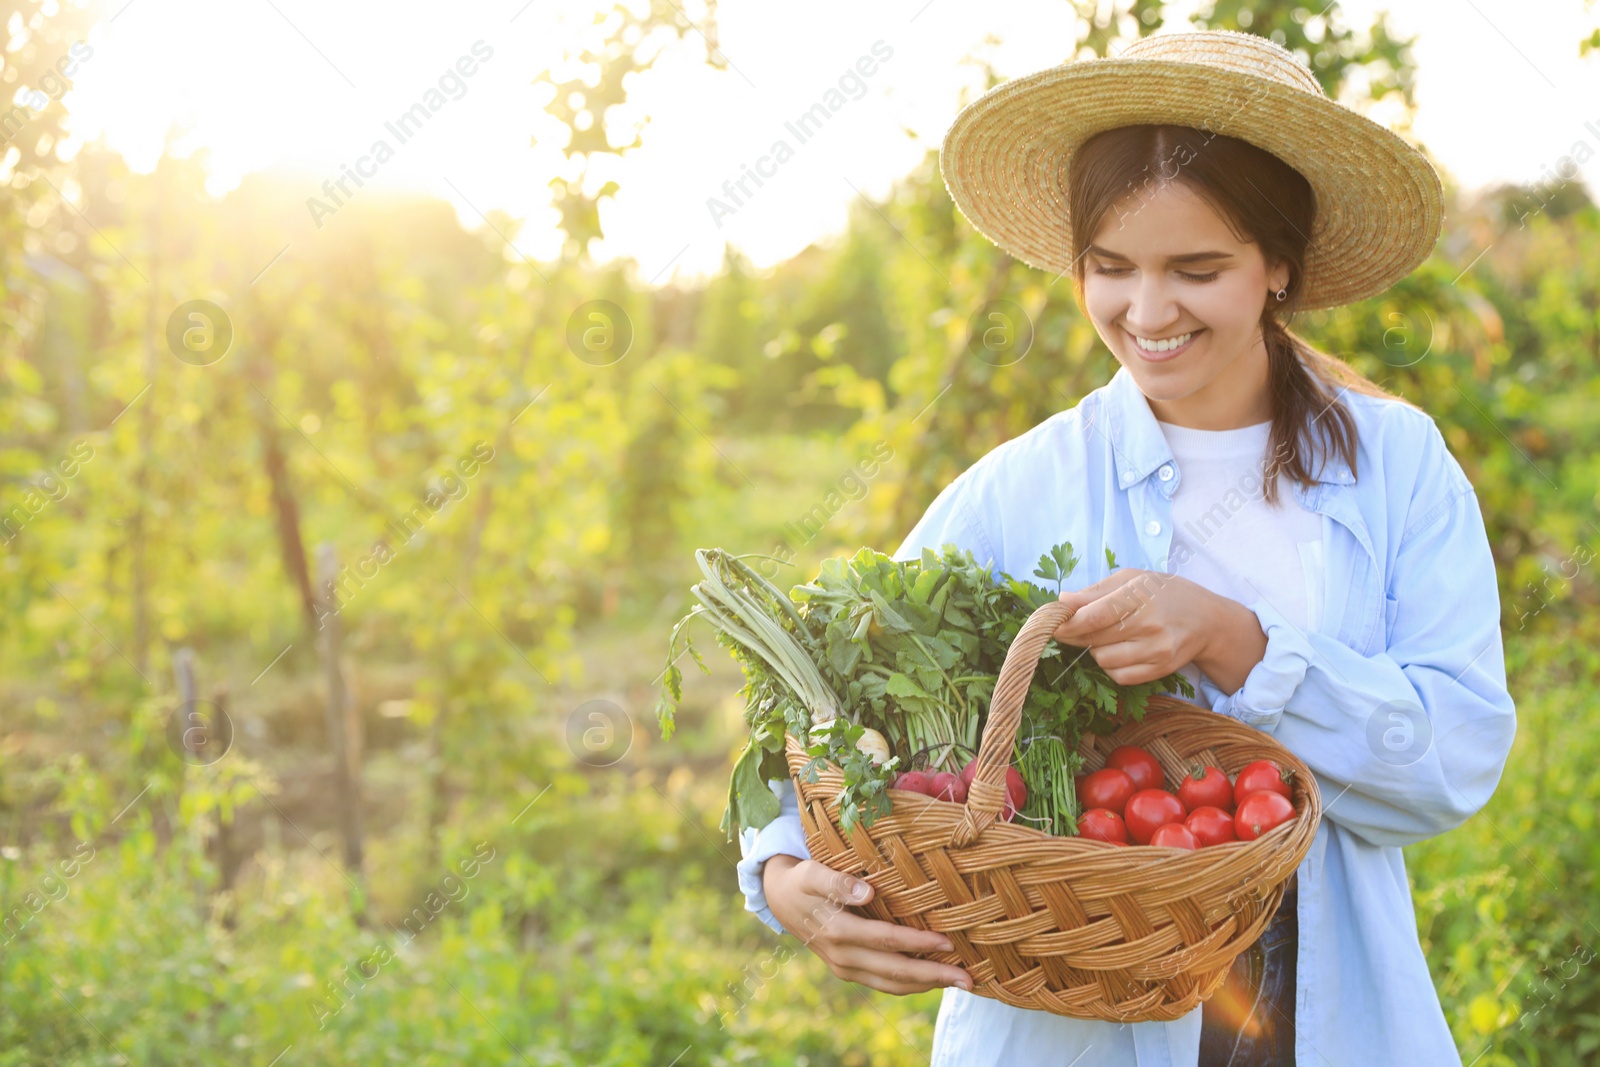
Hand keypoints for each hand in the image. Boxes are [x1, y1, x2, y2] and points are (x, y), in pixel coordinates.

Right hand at [762, 855, 972, 994]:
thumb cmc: (803, 879)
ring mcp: (845, 968)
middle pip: (894, 971)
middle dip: (934, 976)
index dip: (917, 943)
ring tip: (959, 983)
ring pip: (891, 984)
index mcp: (836, 931)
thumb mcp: (813, 872)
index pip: (885, 939)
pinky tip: (932, 980)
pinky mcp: (848, 971)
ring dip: (927, 986)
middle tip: (969, 978)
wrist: (779, 900)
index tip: (948, 941)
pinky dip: (910, 986)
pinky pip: (883, 984)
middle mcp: (842, 956)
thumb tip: (868, 892)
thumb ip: (838, 882)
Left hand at [1050, 569, 1219, 685]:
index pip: (1095, 616)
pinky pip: (1119, 676)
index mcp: (1141, 597)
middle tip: (1072, 628)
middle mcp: (1150, 626)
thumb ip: (1096, 590)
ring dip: (1095, 649)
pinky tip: (1119, 651)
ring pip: (1103, 660)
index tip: (1054, 624)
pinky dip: (1111, 666)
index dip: (1069, 622)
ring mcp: (1157, 651)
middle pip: (1095, 639)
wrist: (1208, 620)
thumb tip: (1063, 601)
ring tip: (1106, 636)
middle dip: (1076, 635)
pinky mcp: (1161, 671)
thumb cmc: (1165, 593)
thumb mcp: (1134, 578)